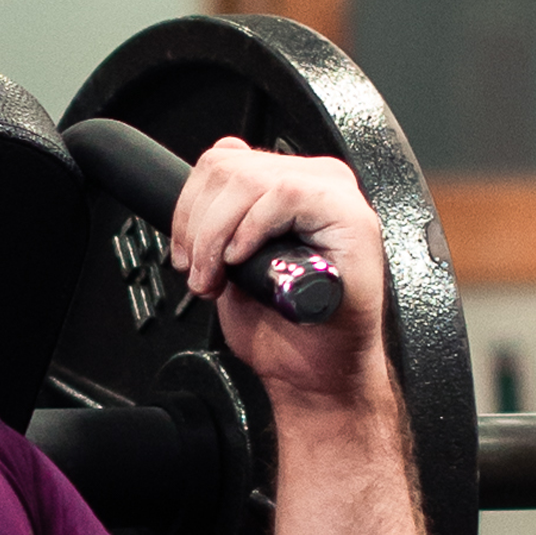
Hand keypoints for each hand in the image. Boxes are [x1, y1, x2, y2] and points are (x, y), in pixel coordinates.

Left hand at [168, 136, 385, 410]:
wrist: (314, 374)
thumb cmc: (284, 330)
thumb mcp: (231, 266)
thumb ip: (220, 222)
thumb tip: (196, 196)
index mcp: (289, 186)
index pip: (223, 159)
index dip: (190, 206)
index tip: (185, 253)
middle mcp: (314, 182)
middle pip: (228, 166)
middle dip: (199, 227)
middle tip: (202, 274)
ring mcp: (335, 195)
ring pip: (250, 179)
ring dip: (217, 237)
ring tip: (218, 278)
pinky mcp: (350, 216)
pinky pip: (285, 195)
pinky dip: (251, 230)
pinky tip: (245, 261)